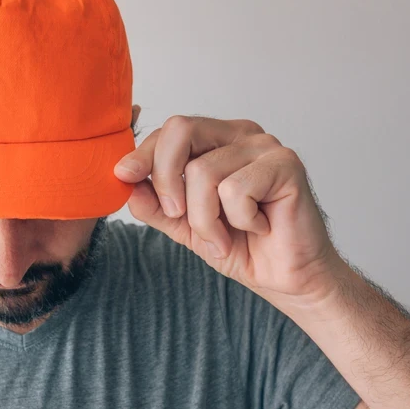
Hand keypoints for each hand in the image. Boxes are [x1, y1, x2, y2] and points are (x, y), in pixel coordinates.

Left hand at [115, 114, 344, 300]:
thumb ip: (154, 203)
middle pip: (181, 131)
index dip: (143, 154)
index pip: (169, 131)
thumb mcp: (183, 224)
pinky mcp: (286, 164)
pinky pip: (235, 190)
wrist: (285, 278)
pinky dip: (239, 220)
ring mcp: (265, 146)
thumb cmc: (240, 246)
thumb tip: (125, 181)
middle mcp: (240, 134)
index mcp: (216, 140)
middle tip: (179, 215)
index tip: (123, 175)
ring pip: (203, 172)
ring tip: (224, 236)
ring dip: (205, 219)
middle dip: (166, 179)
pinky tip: (259, 227)